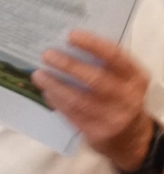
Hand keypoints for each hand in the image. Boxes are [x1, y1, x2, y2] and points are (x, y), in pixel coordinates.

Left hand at [32, 29, 153, 168]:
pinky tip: (47, 92)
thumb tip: (68, 47)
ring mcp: (112, 118)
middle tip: (47, 55)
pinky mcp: (97, 133)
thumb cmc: (121, 98)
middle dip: (68, 65)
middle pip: (95, 79)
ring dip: (55, 85)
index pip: (114, 57)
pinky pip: (72, 114)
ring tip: (38, 74)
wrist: (131, 137)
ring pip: (78, 100)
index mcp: (135, 78)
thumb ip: (105, 65)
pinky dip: (57, 101)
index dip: (92, 45)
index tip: (70, 35)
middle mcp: (127, 98)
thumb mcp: (124, 80)